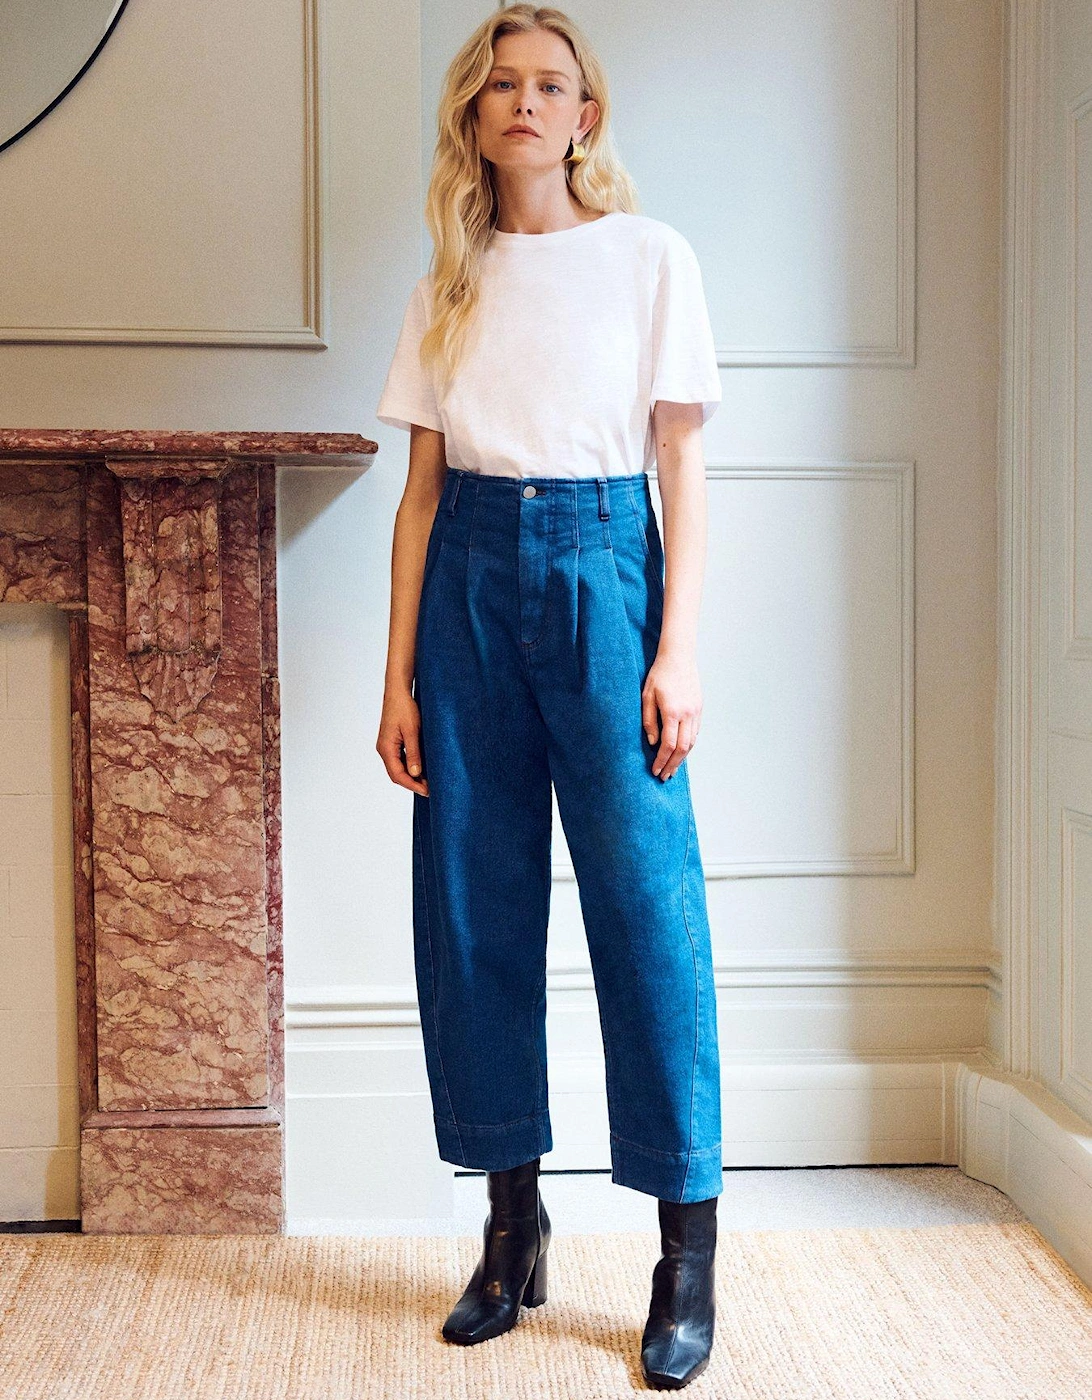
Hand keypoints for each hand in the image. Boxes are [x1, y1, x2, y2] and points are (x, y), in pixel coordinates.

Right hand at [377, 686, 429, 795]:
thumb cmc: (404, 708)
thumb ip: (413, 753)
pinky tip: (421, 769)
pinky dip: (410, 767)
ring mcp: (387, 746)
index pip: (397, 775)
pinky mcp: (392, 742)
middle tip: (430, 790)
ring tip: (427, 782)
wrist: (398, 692)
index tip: (427, 791)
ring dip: (411, 776)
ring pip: (398, 768)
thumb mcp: (412, 731)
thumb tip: (415, 773)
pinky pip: (399, 760)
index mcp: (386, 748)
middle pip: (396, 774)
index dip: (412, 785)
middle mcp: (384, 749)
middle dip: (412, 784)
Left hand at [642, 651, 701, 780]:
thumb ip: (649, 720)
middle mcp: (687, 714)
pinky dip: (688, 746)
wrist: (679, 657)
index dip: (662, 760)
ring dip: (682, 758)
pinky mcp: (699, 709)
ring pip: (691, 742)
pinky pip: (695, 733)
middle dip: (672, 765)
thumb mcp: (647, 696)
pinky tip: (680, 752)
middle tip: (664, 776)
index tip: (655, 770)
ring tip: (672, 769)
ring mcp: (696, 712)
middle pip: (682, 748)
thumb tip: (653, 742)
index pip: (668, 744)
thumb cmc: (659, 675)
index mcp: (673, 711)